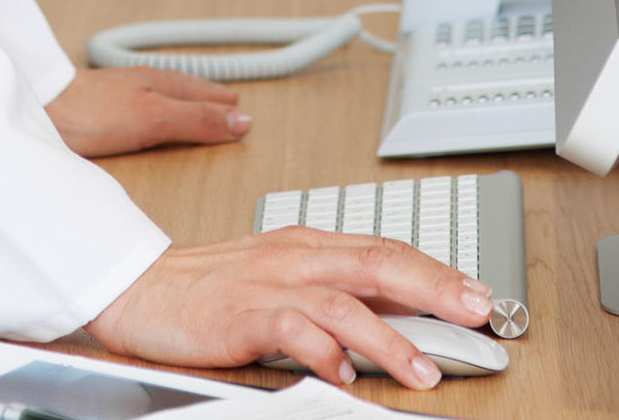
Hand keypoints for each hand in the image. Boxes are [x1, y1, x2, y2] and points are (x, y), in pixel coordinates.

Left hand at [45, 66, 250, 157]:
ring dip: (183, 102)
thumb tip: (241, 120)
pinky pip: (141, 104)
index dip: (222, 105)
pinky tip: (146, 115)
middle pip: (184, 90)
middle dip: (207, 99)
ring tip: (193, 106)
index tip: (242, 113)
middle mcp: (141, 84)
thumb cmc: (92, 112)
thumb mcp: (155, 118)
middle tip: (227, 104)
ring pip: (162, 95)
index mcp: (158, 83)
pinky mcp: (100, 107)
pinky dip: (157, 109)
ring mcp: (120, 93)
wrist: (41, 110)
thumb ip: (197, 120)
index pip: (201, 94)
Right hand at [87, 231, 494, 389]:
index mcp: (308, 244)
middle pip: (378, 262)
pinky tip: (343, 374)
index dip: (437, 270)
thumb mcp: (279, 279)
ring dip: (390, 337)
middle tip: (477, 313)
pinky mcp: (241, 312)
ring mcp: (269, 281)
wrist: (139, 286)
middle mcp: (296, 255)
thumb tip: (392, 315)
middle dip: (435, 287)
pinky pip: (292, 328)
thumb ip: (332, 291)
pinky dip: (323, 351)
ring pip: (344, 300)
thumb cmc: (209, 289)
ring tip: (423, 371)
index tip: (479, 295)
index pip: (385, 249)